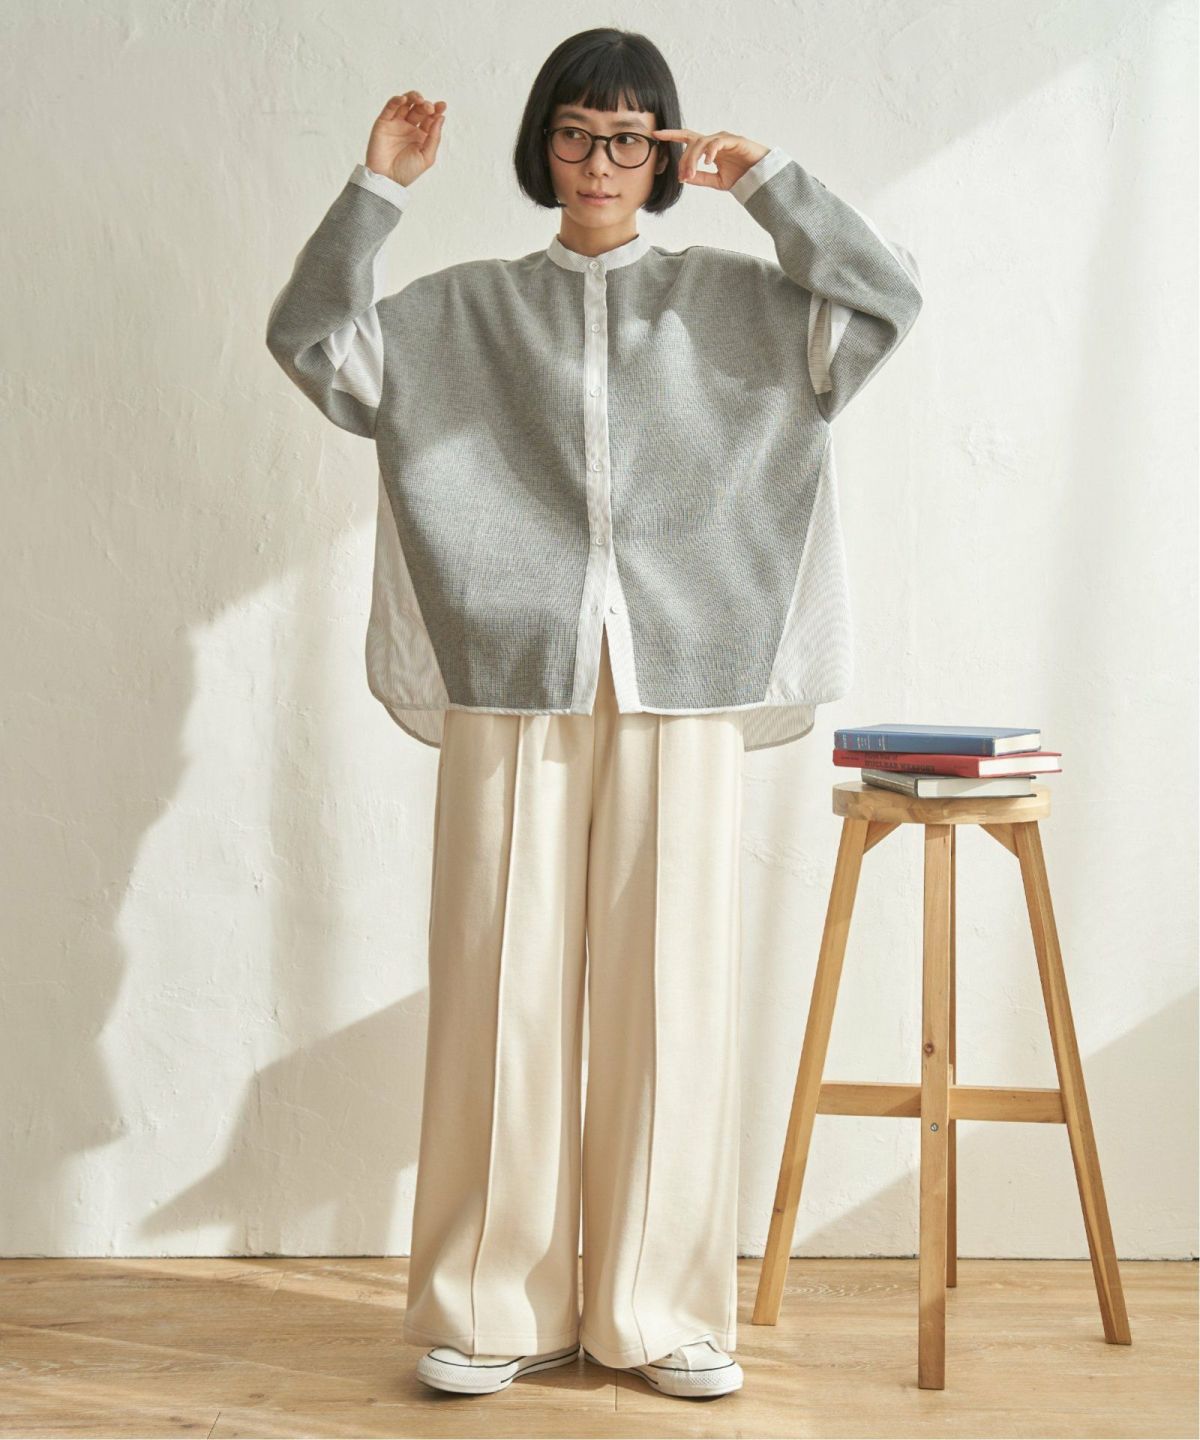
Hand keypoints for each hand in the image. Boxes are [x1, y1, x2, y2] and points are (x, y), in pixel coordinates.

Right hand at [366, 91, 446, 187]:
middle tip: (429, 108)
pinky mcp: (383, 122)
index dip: (437, 110)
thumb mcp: (427, 157)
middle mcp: (409, 127)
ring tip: (420, 100)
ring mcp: (396, 124)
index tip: (442, 106)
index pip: (430, 118)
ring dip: (413, 97)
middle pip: (419, 108)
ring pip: (405, 103)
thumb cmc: (407, 172)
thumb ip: (434, 137)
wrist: (387, 179)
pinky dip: (397, 100)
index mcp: (421, 135)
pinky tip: (404, 99)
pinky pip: (390, 107)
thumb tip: (440, 117)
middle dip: (426, 105)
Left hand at [650, 128, 769, 188]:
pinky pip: (717, 142)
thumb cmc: (742, 177)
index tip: (655, 134)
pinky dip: (709, 151)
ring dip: (693, 159)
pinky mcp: (734, 140)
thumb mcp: (717, 182)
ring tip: (692, 174)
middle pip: (691, 143)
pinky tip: (707, 162)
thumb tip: (685, 178)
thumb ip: (701, 178)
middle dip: (684, 160)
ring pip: (701, 143)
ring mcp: (724, 139)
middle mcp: (714, 141)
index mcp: (709, 149)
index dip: (671, 135)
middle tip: (682, 177)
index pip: (686, 139)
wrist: (762, 178)